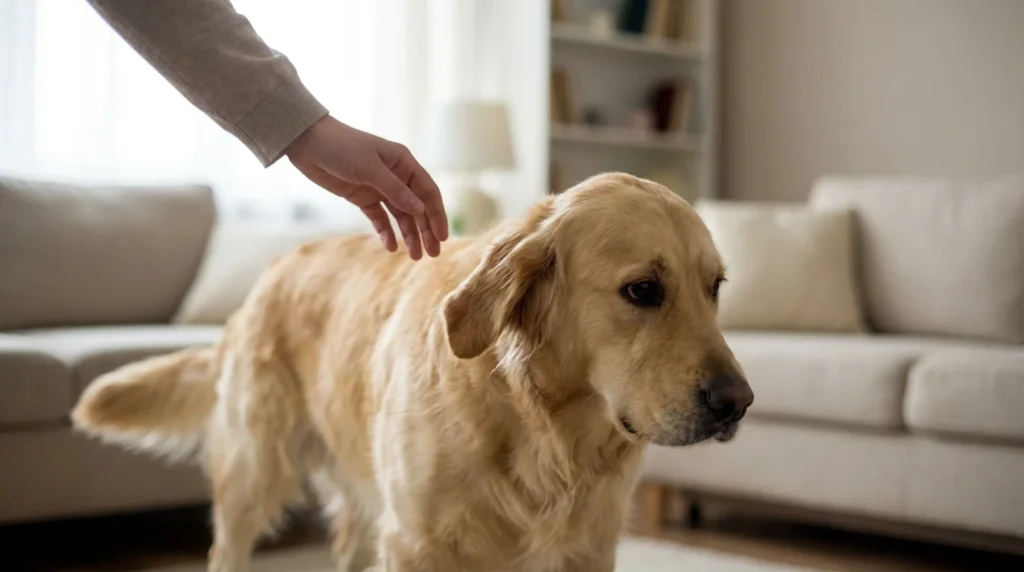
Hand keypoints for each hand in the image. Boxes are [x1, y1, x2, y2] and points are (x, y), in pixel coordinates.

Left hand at [284, 115, 448, 258]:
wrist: (307, 143)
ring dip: (409, 235)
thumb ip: (396, 190)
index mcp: (404, 163)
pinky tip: (391, 247)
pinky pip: (380, 218)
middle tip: (432, 254)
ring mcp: (379, 187)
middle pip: (417, 207)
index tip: (443, 237)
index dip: (437, 215)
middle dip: (426, 230)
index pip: (428, 192)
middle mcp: (396, 176)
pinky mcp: (362, 197)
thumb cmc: (341, 147)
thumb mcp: (370, 168)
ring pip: (400, 215)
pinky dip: (386, 232)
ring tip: (415, 257)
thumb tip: (421, 210)